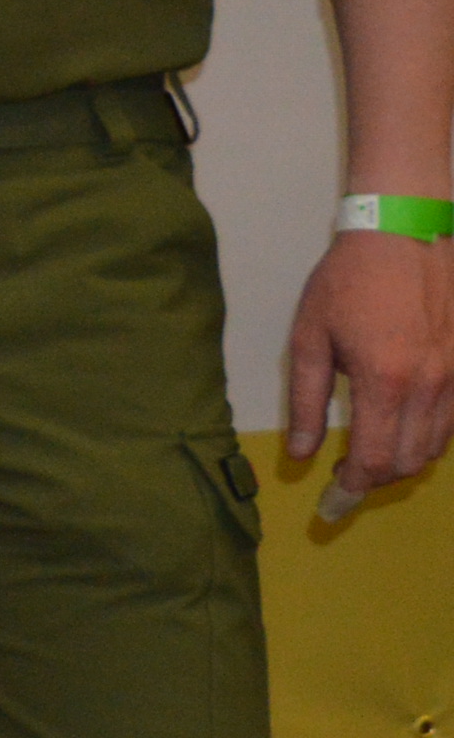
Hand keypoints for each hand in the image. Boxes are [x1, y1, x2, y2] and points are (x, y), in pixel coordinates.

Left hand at [284, 231, 453, 494]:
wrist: (406, 234)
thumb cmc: (348, 281)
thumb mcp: (310, 337)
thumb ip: (307, 401)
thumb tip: (300, 455)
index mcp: (384, 381)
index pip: (372, 461)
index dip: (350, 491)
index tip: (330, 503)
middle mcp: (429, 387)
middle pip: (407, 463)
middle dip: (373, 480)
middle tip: (343, 477)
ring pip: (435, 448)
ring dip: (400, 462)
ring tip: (368, 453)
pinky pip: (453, 423)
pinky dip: (426, 439)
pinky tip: (399, 428)